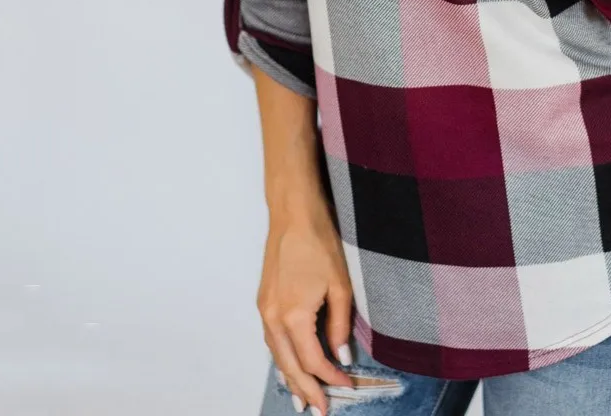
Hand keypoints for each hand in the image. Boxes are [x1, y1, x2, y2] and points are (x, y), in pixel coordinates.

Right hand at [258, 199, 354, 414]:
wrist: (294, 214)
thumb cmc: (319, 242)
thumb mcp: (340, 285)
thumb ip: (340, 325)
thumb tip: (342, 356)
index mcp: (293, 315)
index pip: (314, 360)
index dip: (331, 377)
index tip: (346, 386)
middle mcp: (273, 316)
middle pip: (289, 365)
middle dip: (305, 389)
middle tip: (318, 410)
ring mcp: (265, 308)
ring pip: (276, 355)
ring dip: (289, 377)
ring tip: (301, 398)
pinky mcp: (264, 300)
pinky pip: (271, 339)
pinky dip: (281, 356)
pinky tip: (289, 364)